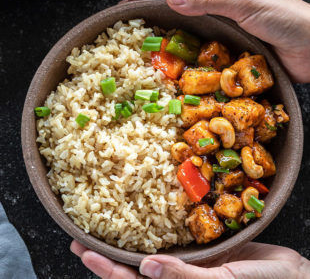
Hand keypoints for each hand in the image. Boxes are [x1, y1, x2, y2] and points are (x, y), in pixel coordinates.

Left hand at [70, 240, 309, 278]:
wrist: (291, 276)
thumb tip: (145, 269)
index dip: (108, 271)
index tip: (84, 251)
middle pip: (133, 272)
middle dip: (106, 257)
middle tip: (81, 237)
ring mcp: (186, 265)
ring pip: (148, 256)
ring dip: (125, 242)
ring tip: (102, 225)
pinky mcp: (198, 250)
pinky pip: (170, 241)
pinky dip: (153, 231)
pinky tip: (142, 220)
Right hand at [127, 0, 309, 82]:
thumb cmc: (286, 19)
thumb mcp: (245, 3)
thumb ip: (209, 0)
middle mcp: (227, 3)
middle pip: (186, 2)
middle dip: (160, 6)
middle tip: (137, 15)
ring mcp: (229, 26)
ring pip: (194, 24)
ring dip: (173, 28)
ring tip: (150, 35)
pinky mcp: (233, 46)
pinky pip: (205, 45)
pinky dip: (190, 49)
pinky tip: (178, 53)